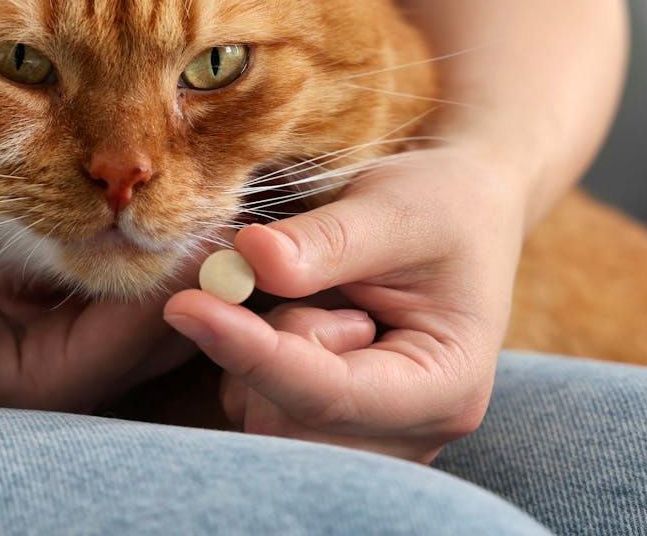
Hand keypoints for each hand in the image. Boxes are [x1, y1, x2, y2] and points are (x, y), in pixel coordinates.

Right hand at [0, 163, 197, 412]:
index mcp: (51, 379)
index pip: (141, 324)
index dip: (183, 268)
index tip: (219, 210)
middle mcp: (73, 368)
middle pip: (164, 320)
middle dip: (199, 263)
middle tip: (233, 187)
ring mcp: (67, 345)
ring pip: (145, 301)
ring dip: (173, 251)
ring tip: (208, 182)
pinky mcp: (54, 317)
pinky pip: (109, 282)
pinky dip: (130, 244)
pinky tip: (147, 194)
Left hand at [163, 145, 524, 462]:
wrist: (458, 217)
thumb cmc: (439, 207)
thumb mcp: (395, 208)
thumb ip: (328, 239)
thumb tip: (250, 259)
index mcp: (445, 386)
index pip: (329, 394)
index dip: (252, 351)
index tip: (188, 305)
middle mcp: (411, 433)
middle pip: (288, 424)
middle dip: (263, 347)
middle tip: (298, 275)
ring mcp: (371, 439)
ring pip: (264, 421)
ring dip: (258, 352)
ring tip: (316, 296)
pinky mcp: (332, 428)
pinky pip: (258, 410)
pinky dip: (252, 361)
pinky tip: (299, 317)